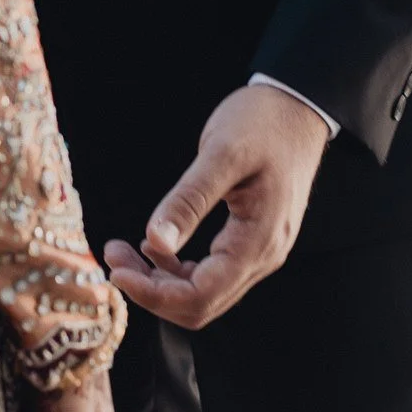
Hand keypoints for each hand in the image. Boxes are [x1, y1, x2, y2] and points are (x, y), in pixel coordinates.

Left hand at [104, 84, 328, 329]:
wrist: (297, 108)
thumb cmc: (263, 123)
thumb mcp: (222, 153)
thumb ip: (189, 200)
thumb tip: (156, 242)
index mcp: (258, 241)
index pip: (202, 295)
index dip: (155, 293)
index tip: (117, 272)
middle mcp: (263, 257)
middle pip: (203, 303)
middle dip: (152, 289)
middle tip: (114, 257)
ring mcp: (261, 251)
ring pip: (206, 291)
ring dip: (162, 280)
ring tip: (125, 249)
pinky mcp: (252, 239)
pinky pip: (213, 271)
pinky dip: (179, 268)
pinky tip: (154, 245)